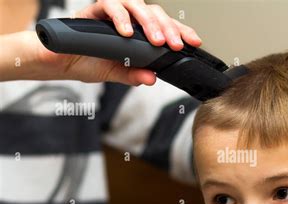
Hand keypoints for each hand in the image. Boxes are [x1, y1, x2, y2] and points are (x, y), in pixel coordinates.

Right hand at [34, 0, 201, 84]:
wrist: (59, 62)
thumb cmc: (88, 63)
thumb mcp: (116, 73)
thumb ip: (133, 74)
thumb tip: (152, 79)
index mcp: (136, 33)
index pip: (163, 27)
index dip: (180, 31)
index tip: (194, 42)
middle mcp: (127, 19)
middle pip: (154, 13)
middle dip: (169, 29)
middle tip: (175, 45)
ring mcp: (111, 13)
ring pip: (136, 4)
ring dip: (148, 22)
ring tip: (156, 41)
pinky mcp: (93, 11)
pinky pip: (108, 5)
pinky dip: (119, 18)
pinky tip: (125, 33)